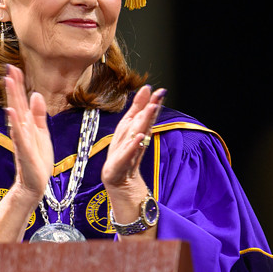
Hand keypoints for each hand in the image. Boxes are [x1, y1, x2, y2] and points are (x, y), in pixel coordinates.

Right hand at [3, 63, 52, 202]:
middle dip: (13, 86)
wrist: (36, 182)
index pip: (21, 100)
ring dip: (12, 98)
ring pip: (16, 114)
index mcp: (26, 124)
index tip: (15, 67)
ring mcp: (21, 138)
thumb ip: (38, 114)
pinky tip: (11, 112)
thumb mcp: (42, 132)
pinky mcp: (24, 150)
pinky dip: (15, 124)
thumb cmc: (38, 159)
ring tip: (8, 82)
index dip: (18, 84)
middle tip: (9, 68)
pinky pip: (19, 135)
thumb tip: (36, 94)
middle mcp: (21, 128)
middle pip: (16, 103)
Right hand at [102, 84, 163, 227]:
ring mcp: (121, 152)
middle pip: (136, 122)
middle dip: (145, 108)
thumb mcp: (134, 131)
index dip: (146, 102)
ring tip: (150, 109)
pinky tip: (139, 137)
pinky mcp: (118, 166)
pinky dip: (133, 146)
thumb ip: (139, 110)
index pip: (138, 114)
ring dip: (141, 123)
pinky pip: (127, 155)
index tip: (155, 89)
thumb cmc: (125, 154)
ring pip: (132, 136)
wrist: (118, 182)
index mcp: (128, 130)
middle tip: (155, 95)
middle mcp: (124, 138)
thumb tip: (149, 89)